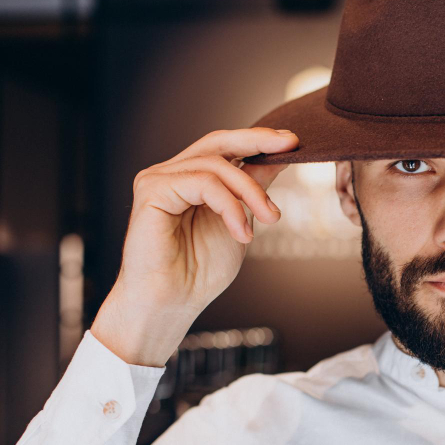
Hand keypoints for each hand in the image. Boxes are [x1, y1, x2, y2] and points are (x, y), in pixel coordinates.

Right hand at [91, 128, 297, 365]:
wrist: (171, 305)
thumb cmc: (199, 272)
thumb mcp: (240, 222)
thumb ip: (253, 189)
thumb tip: (279, 158)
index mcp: (192, 181)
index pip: (225, 148)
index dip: (258, 140)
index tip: (293, 143)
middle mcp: (172, 174)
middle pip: (217, 142)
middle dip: (258, 140)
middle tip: (290, 145)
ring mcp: (159, 180)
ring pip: (216, 166)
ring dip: (251, 192)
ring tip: (269, 219)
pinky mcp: (152, 191)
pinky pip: (202, 184)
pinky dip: (229, 206)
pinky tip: (242, 233)